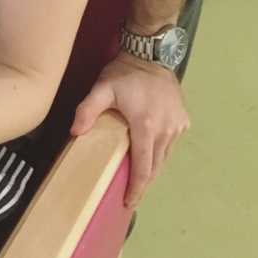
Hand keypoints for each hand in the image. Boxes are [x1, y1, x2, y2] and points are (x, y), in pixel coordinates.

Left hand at [70, 52, 189, 207]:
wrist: (150, 54)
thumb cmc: (124, 73)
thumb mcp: (102, 88)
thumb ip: (87, 109)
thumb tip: (74, 132)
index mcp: (146, 126)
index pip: (143, 167)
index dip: (137, 188)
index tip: (129, 203)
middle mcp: (166, 130)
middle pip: (156, 165)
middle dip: (144, 182)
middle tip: (132, 194)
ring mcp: (177, 125)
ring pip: (165, 156)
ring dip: (153, 167)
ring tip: (139, 176)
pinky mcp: (183, 119)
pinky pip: (171, 143)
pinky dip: (161, 151)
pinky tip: (150, 152)